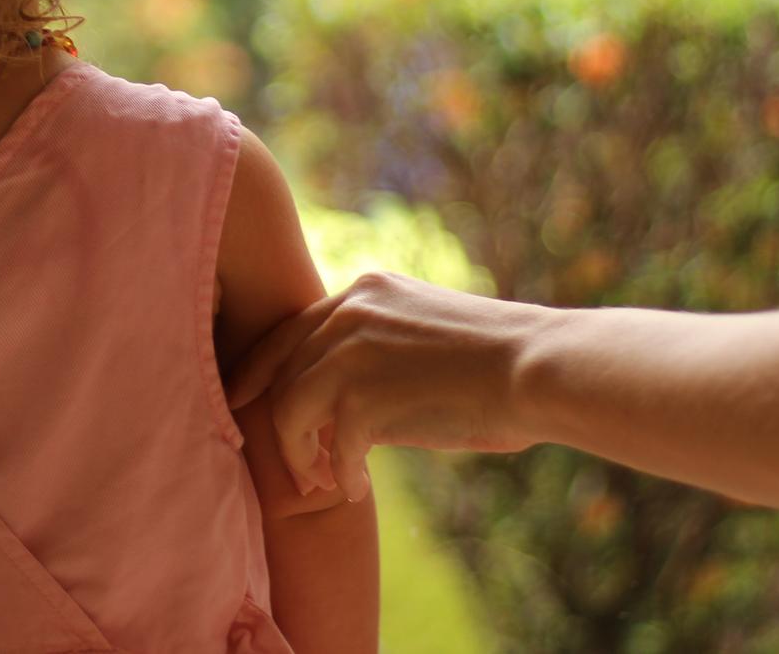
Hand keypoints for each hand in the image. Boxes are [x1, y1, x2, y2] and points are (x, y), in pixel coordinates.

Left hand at [224, 271, 546, 501]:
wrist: (536, 367)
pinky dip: (338, 474)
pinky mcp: (363, 397)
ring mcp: (352, 352)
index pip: (289, 329)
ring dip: (301, 454)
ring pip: (290, 409)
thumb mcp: (423, 330)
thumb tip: (344, 396)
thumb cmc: (499, 360)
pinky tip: (355, 488)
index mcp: (364, 291)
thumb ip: (378, 348)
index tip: (241, 399)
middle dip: (273, 420)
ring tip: (323, 481)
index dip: (259, 369)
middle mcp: (348, 312)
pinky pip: (329, 446)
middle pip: (280, 370)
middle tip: (291, 463)